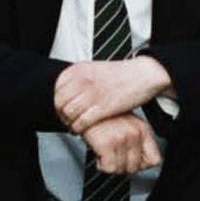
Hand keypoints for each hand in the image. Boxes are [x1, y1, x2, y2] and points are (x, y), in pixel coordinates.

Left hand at [53, 56, 169, 134]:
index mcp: (78, 70)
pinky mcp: (102, 108)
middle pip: (59, 103)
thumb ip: (78, 78)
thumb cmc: (121, 74)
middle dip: (61, 115)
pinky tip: (82, 131)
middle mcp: (82, 81)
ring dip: (69, 124)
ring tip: (74, 127)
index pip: (56, 89)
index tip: (61, 109)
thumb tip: (64, 91)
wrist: (143, 74)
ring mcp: (91, 94)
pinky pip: (81, 122)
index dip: (57, 102)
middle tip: (66, 120)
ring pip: (68, 114)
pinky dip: (79, 129)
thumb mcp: (94, 69)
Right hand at [80, 112, 160, 176]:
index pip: (154, 160)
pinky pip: (109, 168)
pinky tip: (98, 153)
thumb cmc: (102, 116)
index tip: (130, 161)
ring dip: (110, 165)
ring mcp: (122, 138)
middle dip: (122, 166)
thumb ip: (136, 141)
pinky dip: (101, 165)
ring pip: (122, 170)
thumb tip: (139, 162)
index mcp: (143, 129)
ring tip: (104, 152)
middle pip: (136, 168)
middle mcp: (135, 133)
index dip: (141, 165)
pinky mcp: (107, 143)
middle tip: (112, 156)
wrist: (81, 107)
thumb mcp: (126, 124)